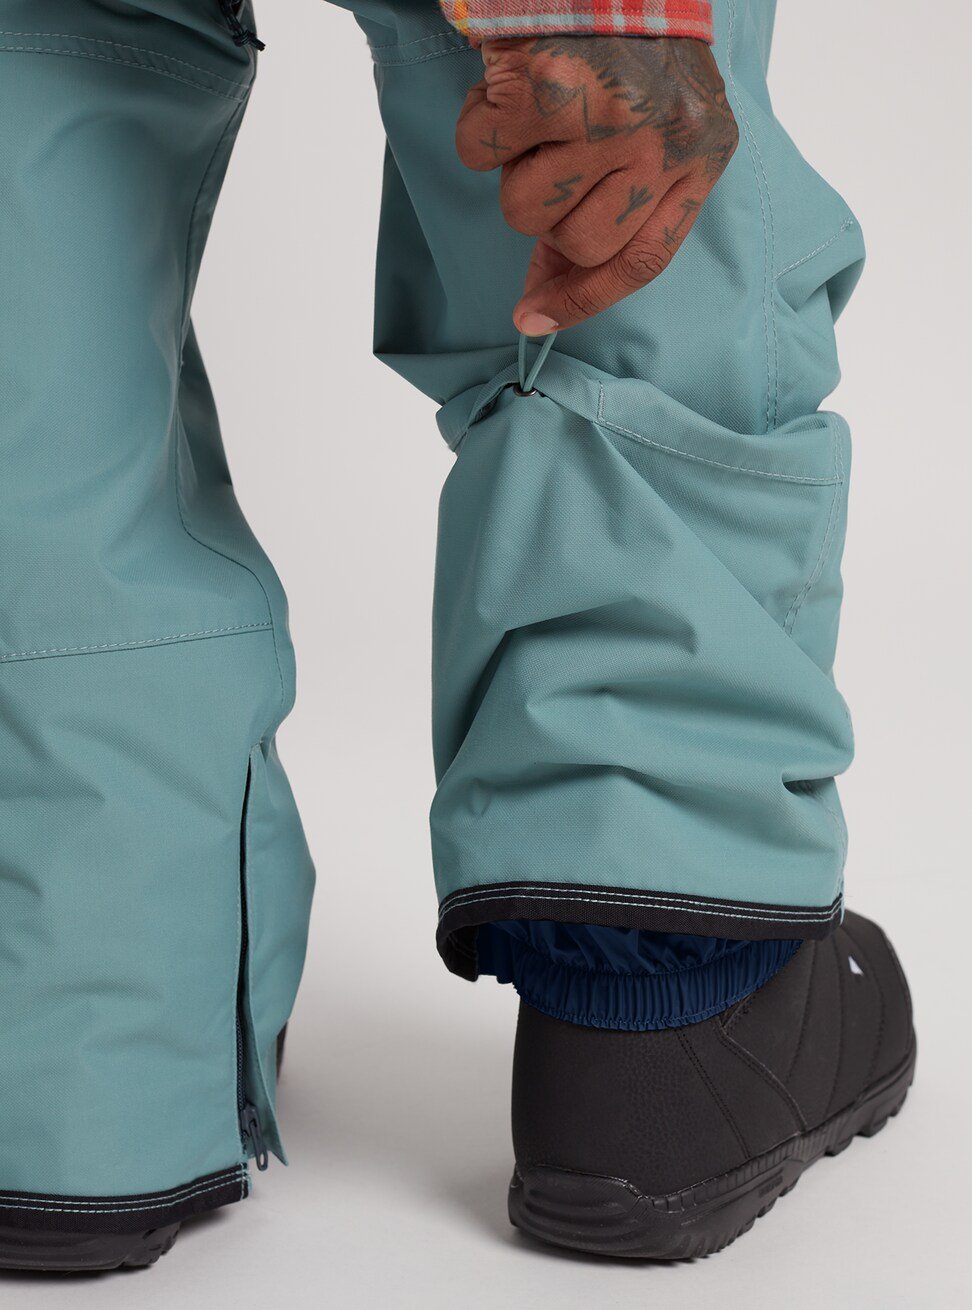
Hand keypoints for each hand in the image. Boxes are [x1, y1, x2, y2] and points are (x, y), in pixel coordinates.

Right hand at [456, 36, 738, 334]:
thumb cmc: (628, 44)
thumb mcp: (655, 129)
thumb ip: (613, 212)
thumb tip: (537, 307)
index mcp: (701, 155)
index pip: (641, 260)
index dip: (582, 299)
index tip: (534, 319)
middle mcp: (662, 140)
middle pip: (574, 242)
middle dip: (546, 211)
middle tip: (552, 155)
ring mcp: (606, 114)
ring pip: (522, 207)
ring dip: (513, 167)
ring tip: (537, 115)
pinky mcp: (546, 86)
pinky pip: (481, 151)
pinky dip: (480, 127)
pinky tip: (507, 89)